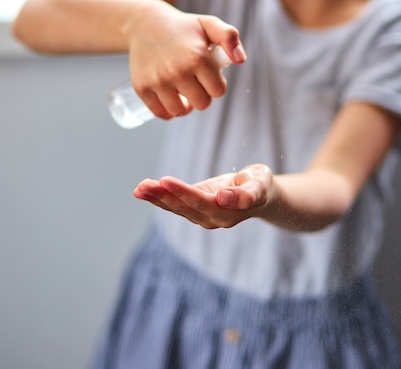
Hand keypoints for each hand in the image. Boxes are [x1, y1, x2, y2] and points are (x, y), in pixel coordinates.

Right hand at [128, 0, 245, 119]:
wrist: (144, 25)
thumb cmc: (182, 28)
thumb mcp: (208, 24)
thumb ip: (229, 37)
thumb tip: (241, 60)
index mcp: (197, 57)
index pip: (218, 90)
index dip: (215, 84)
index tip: (208, 74)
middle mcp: (177, 70)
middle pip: (202, 104)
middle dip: (202, 95)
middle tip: (194, 80)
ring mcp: (158, 81)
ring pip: (181, 111)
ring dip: (184, 105)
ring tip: (182, 91)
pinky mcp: (142, 87)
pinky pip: (161, 113)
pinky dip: (167, 110)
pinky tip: (169, 98)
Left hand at [133, 164, 273, 228]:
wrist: (260, 194)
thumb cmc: (260, 185)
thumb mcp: (259, 184)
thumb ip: (245, 194)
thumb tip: (224, 198)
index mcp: (227, 212)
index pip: (200, 201)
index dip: (182, 191)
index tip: (165, 180)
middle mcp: (212, 219)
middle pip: (183, 206)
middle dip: (162, 195)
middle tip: (144, 185)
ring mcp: (202, 217)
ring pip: (176, 208)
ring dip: (156, 198)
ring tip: (139, 188)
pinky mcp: (195, 210)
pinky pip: (174, 205)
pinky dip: (158, 199)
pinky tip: (143, 191)